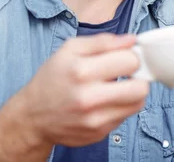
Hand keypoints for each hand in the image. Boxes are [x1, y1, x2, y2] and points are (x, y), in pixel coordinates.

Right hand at [15, 33, 148, 147]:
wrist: (32, 116)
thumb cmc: (53, 78)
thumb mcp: (70, 50)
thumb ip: (103, 41)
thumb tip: (132, 40)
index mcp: (82, 71)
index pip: (130, 61)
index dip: (132, 56)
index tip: (125, 57)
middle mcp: (88, 98)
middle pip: (140, 88)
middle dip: (138, 77)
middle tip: (128, 74)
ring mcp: (94, 119)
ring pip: (138, 104)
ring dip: (133, 93)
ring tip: (119, 87)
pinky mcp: (98, 133)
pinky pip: (125, 116)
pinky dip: (121, 106)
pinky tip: (107, 101)